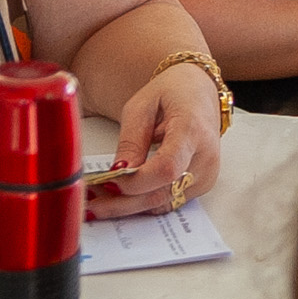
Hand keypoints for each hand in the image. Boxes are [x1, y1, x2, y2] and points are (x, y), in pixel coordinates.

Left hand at [91, 62, 223, 219]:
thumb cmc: (174, 93)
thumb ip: (130, 142)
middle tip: (91, 203)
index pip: (166, 168)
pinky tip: (118, 197)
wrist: (200, 92)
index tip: (107, 181)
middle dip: (122, 203)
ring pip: (162, 203)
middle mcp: (205, 158)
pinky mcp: (200, 185)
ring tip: (97, 200)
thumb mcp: (141, 106)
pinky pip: (166, 201)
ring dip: (128, 206)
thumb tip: (117, 175)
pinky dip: (140, 202)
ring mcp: (206, 175)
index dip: (135, 182)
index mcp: (193, 130)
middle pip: (162, 193)